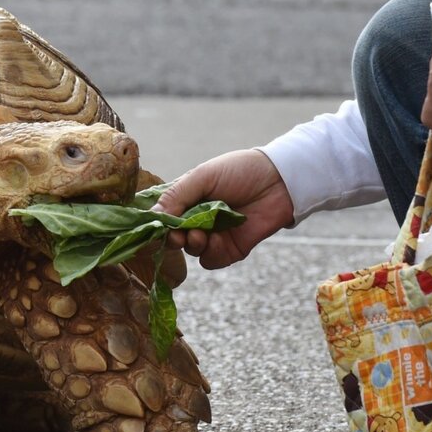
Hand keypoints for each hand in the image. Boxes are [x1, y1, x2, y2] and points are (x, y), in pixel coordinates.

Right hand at [151, 150, 293, 268]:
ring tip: (202, 234)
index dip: (157, 224)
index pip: (163, 216)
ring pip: (191, 250)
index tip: (156, 227)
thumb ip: (176, 196)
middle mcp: (197, 219)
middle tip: (178, 235)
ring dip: (193, 245)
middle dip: (173, 238)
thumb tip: (152, 216)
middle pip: (173, 237)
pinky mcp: (230, 249)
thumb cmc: (240, 171)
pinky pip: (210, 261)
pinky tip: (216, 240)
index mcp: (187, 199)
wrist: (279, 181)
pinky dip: (209, 253)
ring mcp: (213, 235)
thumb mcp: (202, 176)